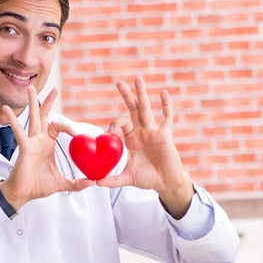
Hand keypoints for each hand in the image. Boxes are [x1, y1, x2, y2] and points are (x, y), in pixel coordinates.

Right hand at [0, 86, 93, 209]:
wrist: (22, 194)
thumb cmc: (38, 186)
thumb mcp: (62, 184)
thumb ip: (77, 183)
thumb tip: (92, 182)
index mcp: (47, 145)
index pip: (58, 128)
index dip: (68, 127)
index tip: (78, 133)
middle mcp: (39, 140)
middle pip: (44, 116)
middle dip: (48, 102)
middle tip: (55, 89)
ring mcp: (31, 142)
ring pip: (33, 118)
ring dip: (32, 103)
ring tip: (30, 88)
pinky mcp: (24, 148)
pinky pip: (18, 132)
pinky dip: (12, 120)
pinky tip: (6, 109)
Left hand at [96, 77, 193, 217]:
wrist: (165, 183)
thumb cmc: (148, 179)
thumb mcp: (127, 178)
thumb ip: (112, 180)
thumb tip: (95, 182)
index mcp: (131, 139)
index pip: (120, 124)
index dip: (113, 125)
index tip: (109, 133)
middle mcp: (141, 132)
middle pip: (132, 109)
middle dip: (126, 96)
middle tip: (118, 82)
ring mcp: (153, 131)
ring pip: (146, 109)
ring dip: (141, 94)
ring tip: (137, 80)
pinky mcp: (165, 134)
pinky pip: (166, 118)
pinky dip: (166, 106)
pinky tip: (163, 93)